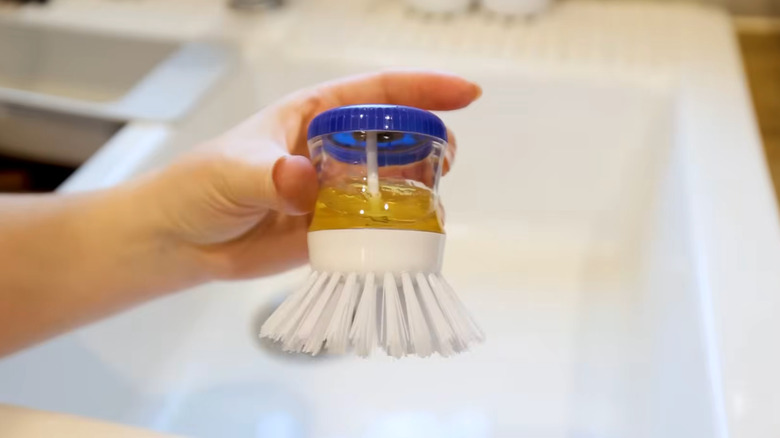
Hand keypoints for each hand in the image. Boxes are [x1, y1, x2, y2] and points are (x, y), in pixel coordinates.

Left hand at [134, 71, 480, 280]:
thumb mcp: (233, 169)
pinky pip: (372, 226)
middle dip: (428, 140)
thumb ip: (271, 174)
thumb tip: (305, 181)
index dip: (422, 89)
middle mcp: (329, 149)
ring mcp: (333, 190)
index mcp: (311, 115)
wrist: (182, 241)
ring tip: (435, 196)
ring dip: (417, 187)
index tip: (463, 93)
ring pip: (389, 182)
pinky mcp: (331, 228)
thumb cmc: (198, 187)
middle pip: (393, 136)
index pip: (376, 93)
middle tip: (448, 157)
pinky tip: (410, 234)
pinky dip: (395, 229)